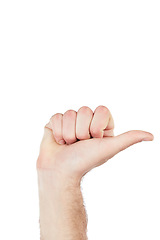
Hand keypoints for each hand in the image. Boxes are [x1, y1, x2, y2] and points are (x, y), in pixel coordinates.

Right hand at [36, 105, 152, 182]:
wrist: (61, 171)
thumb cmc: (85, 161)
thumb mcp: (109, 148)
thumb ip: (129, 139)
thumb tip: (151, 136)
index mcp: (100, 125)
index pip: (101, 110)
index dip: (96, 126)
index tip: (94, 140)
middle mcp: (86, 121)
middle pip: (83, 110)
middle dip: (80, 132)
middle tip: (79, 144)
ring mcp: (70, 121)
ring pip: (69, 113)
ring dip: (68, 134)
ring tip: (69, 145)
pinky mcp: (56, 122)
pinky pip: (56, 117)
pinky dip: (57, 133)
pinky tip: (60, 142)